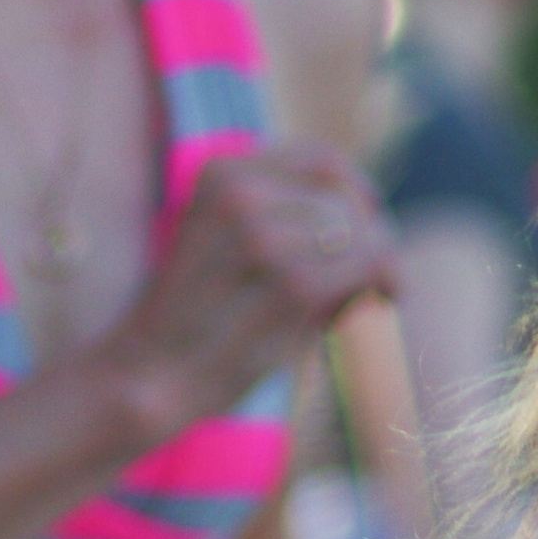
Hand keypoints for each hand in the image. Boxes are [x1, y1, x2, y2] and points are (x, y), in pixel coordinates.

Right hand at [108, 145, 398, 439]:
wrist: (152, 377)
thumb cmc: (199, 321)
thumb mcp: (230, 247)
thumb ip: (290, 223)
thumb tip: (377, 224)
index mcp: (220, 173)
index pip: (320, 161)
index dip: (358, 190)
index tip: (374, 222)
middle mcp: (240, 191)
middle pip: (344, 201)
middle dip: (374, 238)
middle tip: (382, 281)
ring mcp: (263, 234)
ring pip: (358, 233)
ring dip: (379, 264)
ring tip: (373, 295)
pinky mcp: (289, 283)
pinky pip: (362, 266)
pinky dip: (381, 281)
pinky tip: (386, 298)